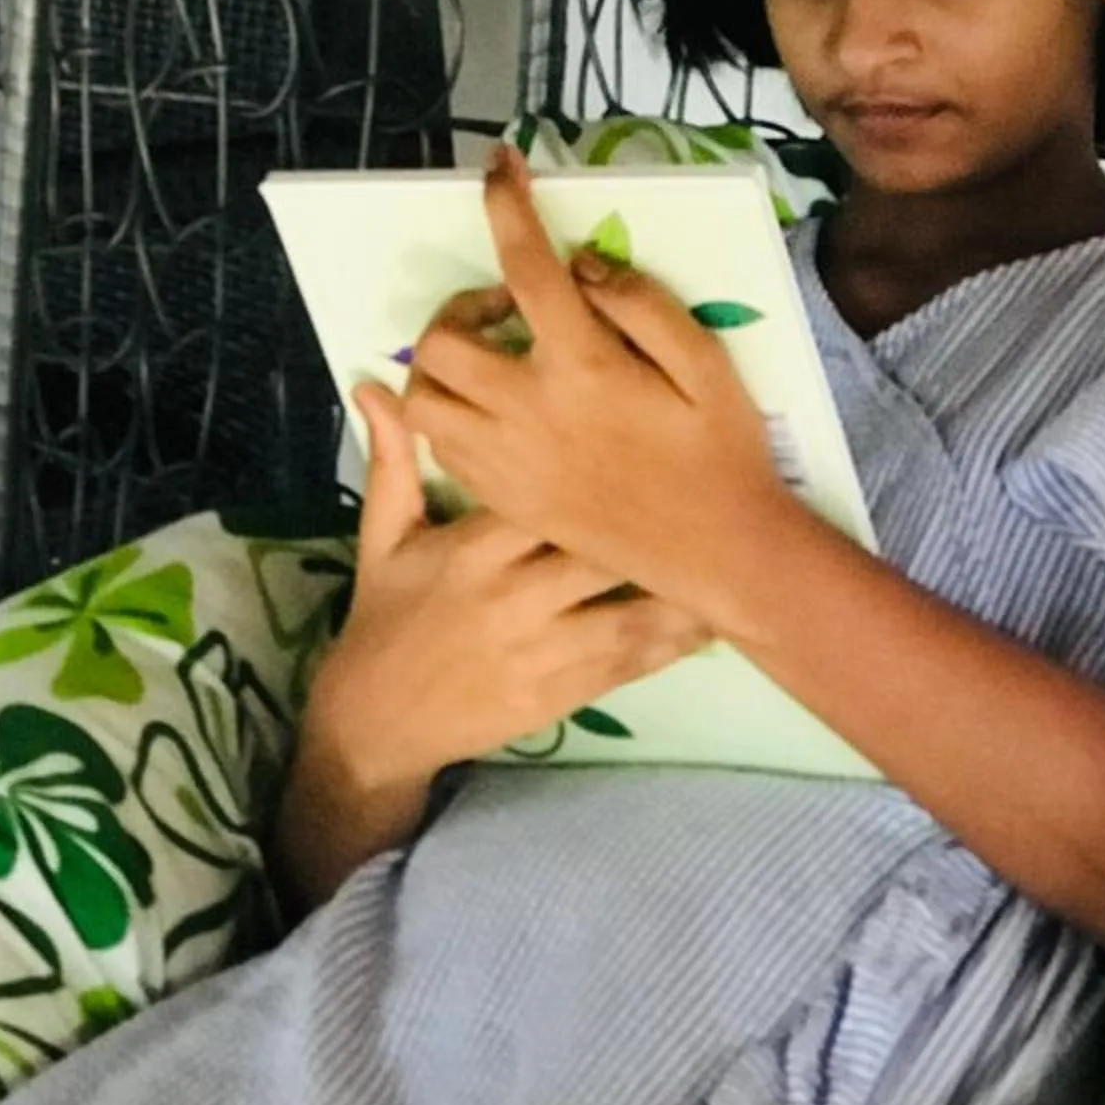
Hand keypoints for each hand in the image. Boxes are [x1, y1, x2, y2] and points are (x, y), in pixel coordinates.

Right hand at [313, 374, 710, 790]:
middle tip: (706, 490)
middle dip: (650, 523)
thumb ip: (392, 460)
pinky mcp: (557, 695)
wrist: (375, 722)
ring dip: (679, 587)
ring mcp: (539, 650)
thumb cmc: (386, 616)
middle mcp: (511, 596)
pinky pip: (626, 665)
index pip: (544, 494)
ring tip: (729, 555)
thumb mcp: (384, 537)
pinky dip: (671, 644)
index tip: (642, 435)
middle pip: (597, 550)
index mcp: (473, 548)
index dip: (596, 465)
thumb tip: (375, 383)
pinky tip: (710, 621)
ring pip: (625, 612)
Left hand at [401, 145, 796, 616]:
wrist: (717, 554)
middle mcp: (527, 411)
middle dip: (465, 305)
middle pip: (443, 339)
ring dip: (444, 365)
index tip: (500, 166)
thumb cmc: (721, 451)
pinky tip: (497, 408)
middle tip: (512, 309)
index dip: (507, 204)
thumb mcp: (705, 361)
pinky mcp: (501, 499)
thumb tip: (580, 266)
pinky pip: (441, 446)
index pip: (525, 265)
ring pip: (424, 397)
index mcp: (581, 366)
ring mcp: (506, 461)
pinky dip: (452, 414)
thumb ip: (639, 302)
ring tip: (493, 359)